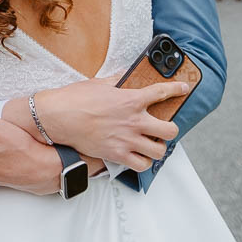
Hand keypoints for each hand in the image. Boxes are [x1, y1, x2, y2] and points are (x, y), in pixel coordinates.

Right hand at [30, 77, 182, 170]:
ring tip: (151, 143)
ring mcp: (127, 140)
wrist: (58, 117)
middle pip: (170, 130)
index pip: (162, 92)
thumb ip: (117, 80)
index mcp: (131, 100)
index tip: (183, 89)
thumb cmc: (76, 99)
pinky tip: (138, 156)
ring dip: (158, 147)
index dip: (177, 89)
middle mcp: (134, 121)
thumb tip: (124, 76)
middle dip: (170, 129)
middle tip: (163, 127)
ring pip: (159, 151)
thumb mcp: (99, 83)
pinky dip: (142, 162)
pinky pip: (141, 165)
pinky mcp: (117, 154)